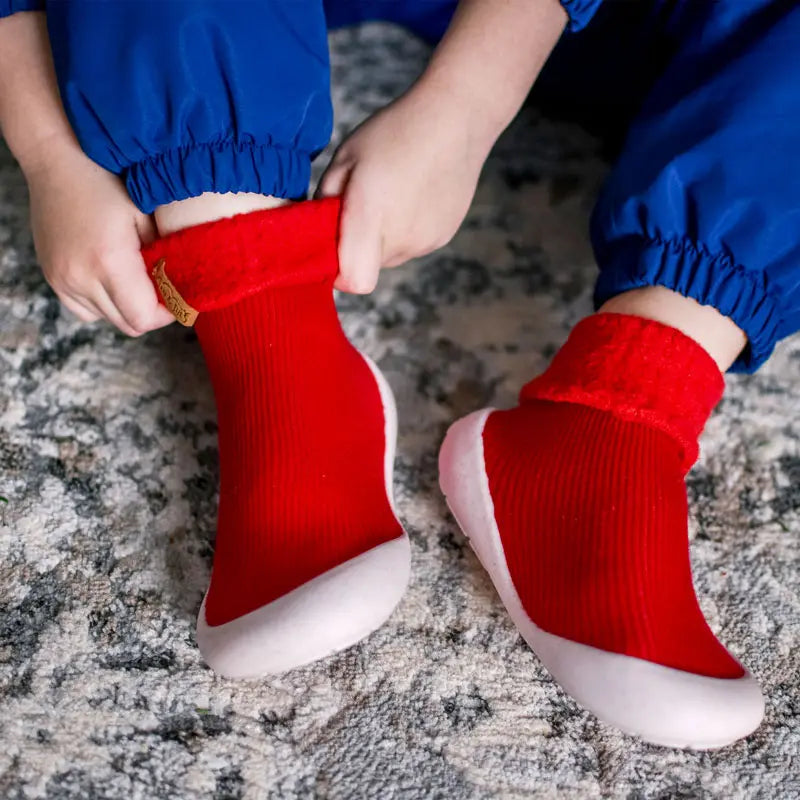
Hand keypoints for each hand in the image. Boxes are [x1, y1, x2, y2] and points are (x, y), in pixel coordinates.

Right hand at [24, 139, 173, 335]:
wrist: (56, 161)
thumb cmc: (107, 182)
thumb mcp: (147, 217)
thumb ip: (165, 258)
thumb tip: (183, 287)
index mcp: (108, 261)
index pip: (144, 317)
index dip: (168, 314)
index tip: (181, 299)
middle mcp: (80, 277)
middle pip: (127, 325)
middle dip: (152, 314)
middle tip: (167, 293)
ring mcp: (61, 280)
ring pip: (107, 320)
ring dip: (128, 310)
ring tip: (140, 284)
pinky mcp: (52, 277)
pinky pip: (85, 310)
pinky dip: (104, 305)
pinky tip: (114, 281)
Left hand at [317, 81, 492, 292]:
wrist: (455, 118)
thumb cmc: (394, 132)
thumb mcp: (345, 158)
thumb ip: (325, 201)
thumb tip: (316, 230)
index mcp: (371, 217)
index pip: (353, 279)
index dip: (338, 272)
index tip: (333, 245)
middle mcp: (401, 238)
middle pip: (367, 266)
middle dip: (357, 244)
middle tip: (362, 203)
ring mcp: (425, 241)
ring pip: (389, 256)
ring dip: (382, 236)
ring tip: (392, 194)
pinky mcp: (443, 237)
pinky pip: (413, 245)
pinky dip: (406, 229)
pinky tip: (413, 195)